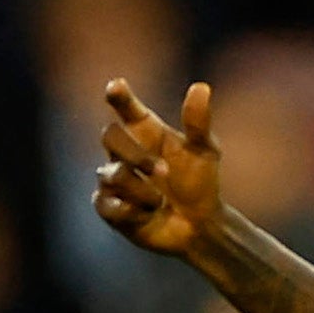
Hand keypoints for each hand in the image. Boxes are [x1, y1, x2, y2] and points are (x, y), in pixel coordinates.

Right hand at [91, 78, 226, 257]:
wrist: (200, 225)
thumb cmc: (199, 182)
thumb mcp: (205, 151)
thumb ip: (198, 122)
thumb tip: (201, 87)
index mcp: (144, 131)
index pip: (125, 108)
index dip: (119, 96)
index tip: (117, 87)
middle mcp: (123, 151)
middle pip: (110, 136)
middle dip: (136, 155)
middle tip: (164, 172)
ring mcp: (112, 178)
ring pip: (112, 175)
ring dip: (142, 190)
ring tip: (162, 202)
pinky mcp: (109, 207)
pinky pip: (108, 204)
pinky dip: (132, 210)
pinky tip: (148, 214)